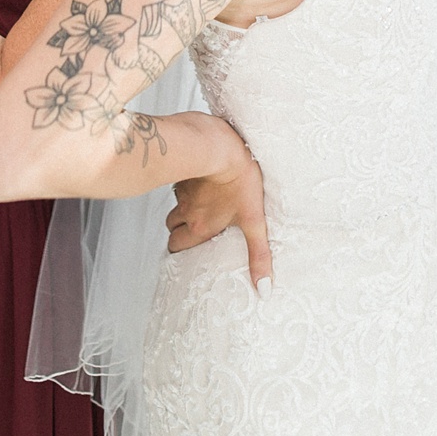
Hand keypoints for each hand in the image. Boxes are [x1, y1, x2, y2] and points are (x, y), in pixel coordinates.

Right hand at [170, 116, 273, 290]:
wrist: (222, 146)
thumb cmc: (241, 180)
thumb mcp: (255, 220)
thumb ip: (259, 253)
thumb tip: (263, 289)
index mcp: (200, 227)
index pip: (177, 247)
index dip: (183, 248)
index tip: (191, 247)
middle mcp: (186, 213)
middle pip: (172, 228)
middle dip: (180, 229)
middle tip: (197, 226)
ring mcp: (182, 191)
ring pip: (175, 205)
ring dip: (185, 207)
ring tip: (203, 203)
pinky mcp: (183, 171)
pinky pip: (179, 183)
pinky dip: (188, 185)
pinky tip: (203, 179)